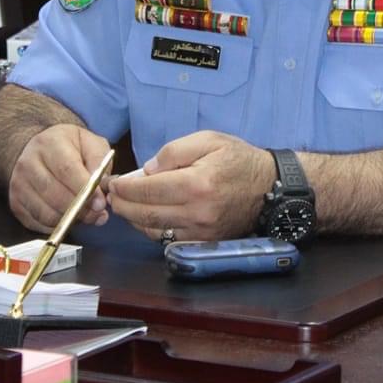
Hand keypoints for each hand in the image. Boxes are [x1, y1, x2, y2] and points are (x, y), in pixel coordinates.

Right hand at [8, 124, 111, 232]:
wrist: (42, 149)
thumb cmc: (72, 147)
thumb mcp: (92, 144)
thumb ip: (100, 163)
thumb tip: (102, 188)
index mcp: (50, 143)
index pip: (66, 170)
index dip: (84, 190)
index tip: (100, 203)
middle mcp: (28, 163)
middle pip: (53, 193)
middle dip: (79, 209)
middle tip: (97, 215)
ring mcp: (19, 184)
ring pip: (44, 211)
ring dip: (68, 220)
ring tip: (87, 217)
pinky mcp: (15, 202)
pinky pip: (36, 222)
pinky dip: (55, 225)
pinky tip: (70, 219)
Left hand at [106, 132, 272, 241]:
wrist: (269, 187)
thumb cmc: (238, 159)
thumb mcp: (209, 140)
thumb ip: (174, 151)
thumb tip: (147, 170)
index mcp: (197, 183)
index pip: (148, 189)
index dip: (125, 187)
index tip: (114, 183)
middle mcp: (197, 212)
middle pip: (146, 214)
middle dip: (123, 205)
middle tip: (112, 195)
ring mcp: (201, 231)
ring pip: (153, 230)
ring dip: (134, 219)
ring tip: (126, 205)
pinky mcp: (204, 242)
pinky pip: (168, 240)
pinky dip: (152, 229)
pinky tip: (148, 216)